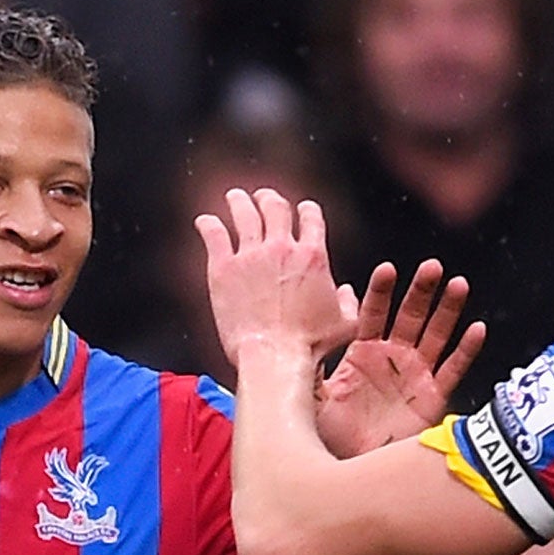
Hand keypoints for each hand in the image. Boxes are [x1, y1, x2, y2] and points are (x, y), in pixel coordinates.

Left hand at [196, 188, 354, 369]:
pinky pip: (214, 235)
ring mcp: (251, 256)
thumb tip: (346, 292)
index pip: (311, 219)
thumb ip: (349, 303)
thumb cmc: (309, 346)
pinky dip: (208, 224)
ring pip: (244, 214)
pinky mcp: (224, 269)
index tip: (302, 210)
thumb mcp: (345, 325)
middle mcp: (282, 248)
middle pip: (275, 208)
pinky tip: (204, 222)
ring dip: (239, 202)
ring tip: (235, 198)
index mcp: (313, 256)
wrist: (275, 356)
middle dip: (269, 199)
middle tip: (263, 198)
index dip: (307, 210)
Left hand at [318, 259, 486, 456]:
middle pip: (410, 316)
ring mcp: (415, 374)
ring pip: (436, 334)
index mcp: (363, 353)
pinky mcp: (433, 396)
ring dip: (448, 310)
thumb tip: (302, 330)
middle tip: (431, 267)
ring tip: (458, 284)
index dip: (381, 292)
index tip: (387, 270)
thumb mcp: (313, 395)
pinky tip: (477, 329)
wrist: (354, 469)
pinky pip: (453, 369)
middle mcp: (391, 358)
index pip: (373, 314)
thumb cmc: (332, 434)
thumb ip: (313, 362)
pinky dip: (466, 350)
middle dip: (420, 291)